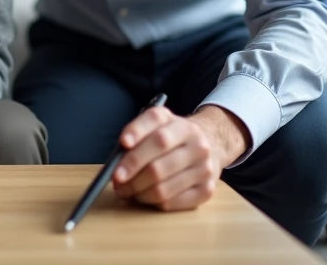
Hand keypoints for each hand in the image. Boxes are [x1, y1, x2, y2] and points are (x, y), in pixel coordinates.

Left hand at [111, 105, 249, 210]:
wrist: (210, 146)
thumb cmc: (173, 139)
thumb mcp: (158, 126)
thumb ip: (137, 135)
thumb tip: (117, 161)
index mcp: (180, 123)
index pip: (156, 123)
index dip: (137, 132)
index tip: (123, 144)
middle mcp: (196, 143)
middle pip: (157, 163)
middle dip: (131, 174)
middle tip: (116, 181)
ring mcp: (205, 168)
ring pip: (163, 188)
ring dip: (139, 192)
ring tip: (128, 191)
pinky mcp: (207, 190)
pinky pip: (173, 203)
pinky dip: (154, 203)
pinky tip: (146, 197)